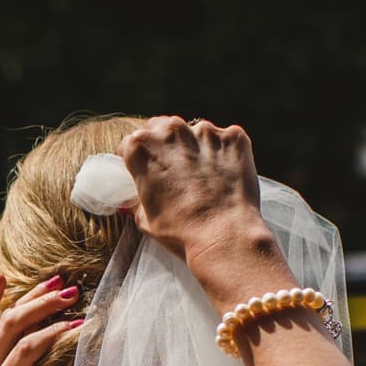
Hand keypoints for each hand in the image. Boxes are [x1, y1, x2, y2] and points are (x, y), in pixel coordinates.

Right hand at [119, 118, 281, 294]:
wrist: (224, 236)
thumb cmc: (180, 231)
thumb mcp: (144, 218)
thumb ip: (138, 198)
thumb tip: (138, 197)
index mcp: (141, 146)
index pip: (132, 143)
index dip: (139, 159)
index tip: (146, 170)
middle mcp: (171, 131)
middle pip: (163, 129)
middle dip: (166, 146)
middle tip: (175, 172)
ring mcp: (205, 131)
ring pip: (196, 133)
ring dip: (196, 149)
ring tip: (204, 178)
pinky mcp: (233, 137)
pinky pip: (226, 140)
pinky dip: (224, 154)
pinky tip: (225, 176)